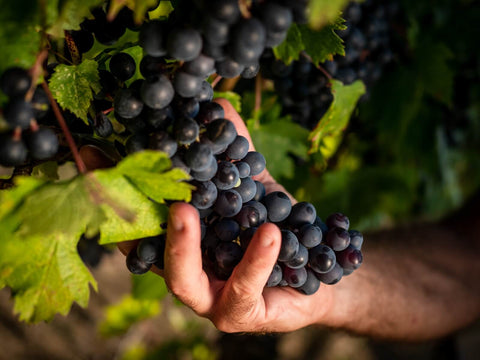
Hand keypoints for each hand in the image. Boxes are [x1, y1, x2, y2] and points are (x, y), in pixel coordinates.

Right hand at [119, 99, 334, 332]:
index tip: (94, 154)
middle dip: (132, 217)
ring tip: (184, 209)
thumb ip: (237, 154)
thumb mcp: (255, 189)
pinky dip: (255, 258)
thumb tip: (219, 104)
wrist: (320, 276)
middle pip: (144, 251)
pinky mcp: (238, 313)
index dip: (115, 188)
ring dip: (180, 243)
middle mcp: (184, 270)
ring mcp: (207, 298)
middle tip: (128, 178)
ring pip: (180, 279)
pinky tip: (269, 231)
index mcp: (181, 241)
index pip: (140, 216)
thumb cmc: (278, 232)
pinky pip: (243, 286)